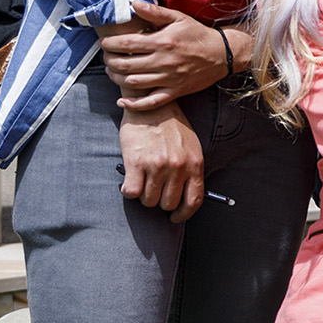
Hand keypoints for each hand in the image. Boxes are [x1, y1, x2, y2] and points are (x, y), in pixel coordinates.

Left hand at [100, 2, 233, 108]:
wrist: (221, 54)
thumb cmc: (197, 34)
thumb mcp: (178, 18)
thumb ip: (154, 12)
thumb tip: (133, 4)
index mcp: (162, 41)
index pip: (127, 43)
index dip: (110, 44)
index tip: (104, 43)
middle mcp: (163, 61)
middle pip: (125, 64)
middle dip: (109, 61)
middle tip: (105, 57)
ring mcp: (168, 79)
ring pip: (133, 83)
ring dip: (116, 79)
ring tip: (111, 72)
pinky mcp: (175, 91)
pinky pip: (151, 102)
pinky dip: (134, 104)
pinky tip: (122, 102)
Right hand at [119, 103, 204, 221]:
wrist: (150, 105)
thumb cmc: (170, 126)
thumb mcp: (190, 146)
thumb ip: (190, 169)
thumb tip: (186, 197)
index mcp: (194, 163)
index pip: (194, 201)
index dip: (183, 214)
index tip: (175, 217)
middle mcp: (178, 166)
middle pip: (168, 204)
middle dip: (159, 201)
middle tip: (154, 190)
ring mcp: (157, 165)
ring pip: (148, 200)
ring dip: (144, 195)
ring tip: (143, 181)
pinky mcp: (137, 163)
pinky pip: (131, 192)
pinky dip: (128, 190)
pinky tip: (130, 181)